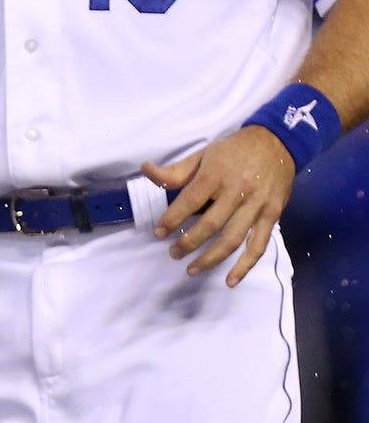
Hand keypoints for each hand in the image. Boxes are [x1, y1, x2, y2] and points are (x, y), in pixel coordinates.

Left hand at [143, 127, 295, 286]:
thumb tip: (145, 170)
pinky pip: (259, 245)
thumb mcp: (203, 154)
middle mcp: (238, 191)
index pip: (191, 200)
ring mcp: (257, 205)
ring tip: (192, 269)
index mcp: (217, 174)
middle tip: (173, 253)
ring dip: (212, 258)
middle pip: (212, 224)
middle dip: (189, 242)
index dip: (173, 217)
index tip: (158, 232)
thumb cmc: (233, 151)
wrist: (276, 143)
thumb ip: (175, 170)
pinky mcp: (272, 215)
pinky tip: (230, 279)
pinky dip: (245, 265)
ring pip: (233, 239)